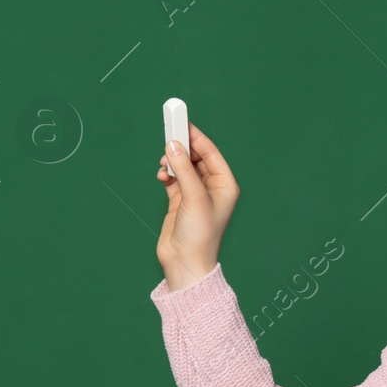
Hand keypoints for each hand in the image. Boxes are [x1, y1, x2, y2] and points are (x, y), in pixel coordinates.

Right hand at [154, 121, 238, 291]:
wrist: (185, 263)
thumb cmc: (200, 235)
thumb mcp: (194, 197)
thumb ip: (183, 169)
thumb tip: (172, 145)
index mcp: (225, 185)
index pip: (210, 152)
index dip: (196, 137)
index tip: (181, 123)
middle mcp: (211, 187)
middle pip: (195, 157)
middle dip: (181, 148)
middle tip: (167, 136)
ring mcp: (194, 194)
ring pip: (182, 166)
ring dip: (172, 161)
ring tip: (163, 163)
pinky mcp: (179, 200)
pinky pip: (173, 177)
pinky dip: (166, 173)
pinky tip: (161, 175)